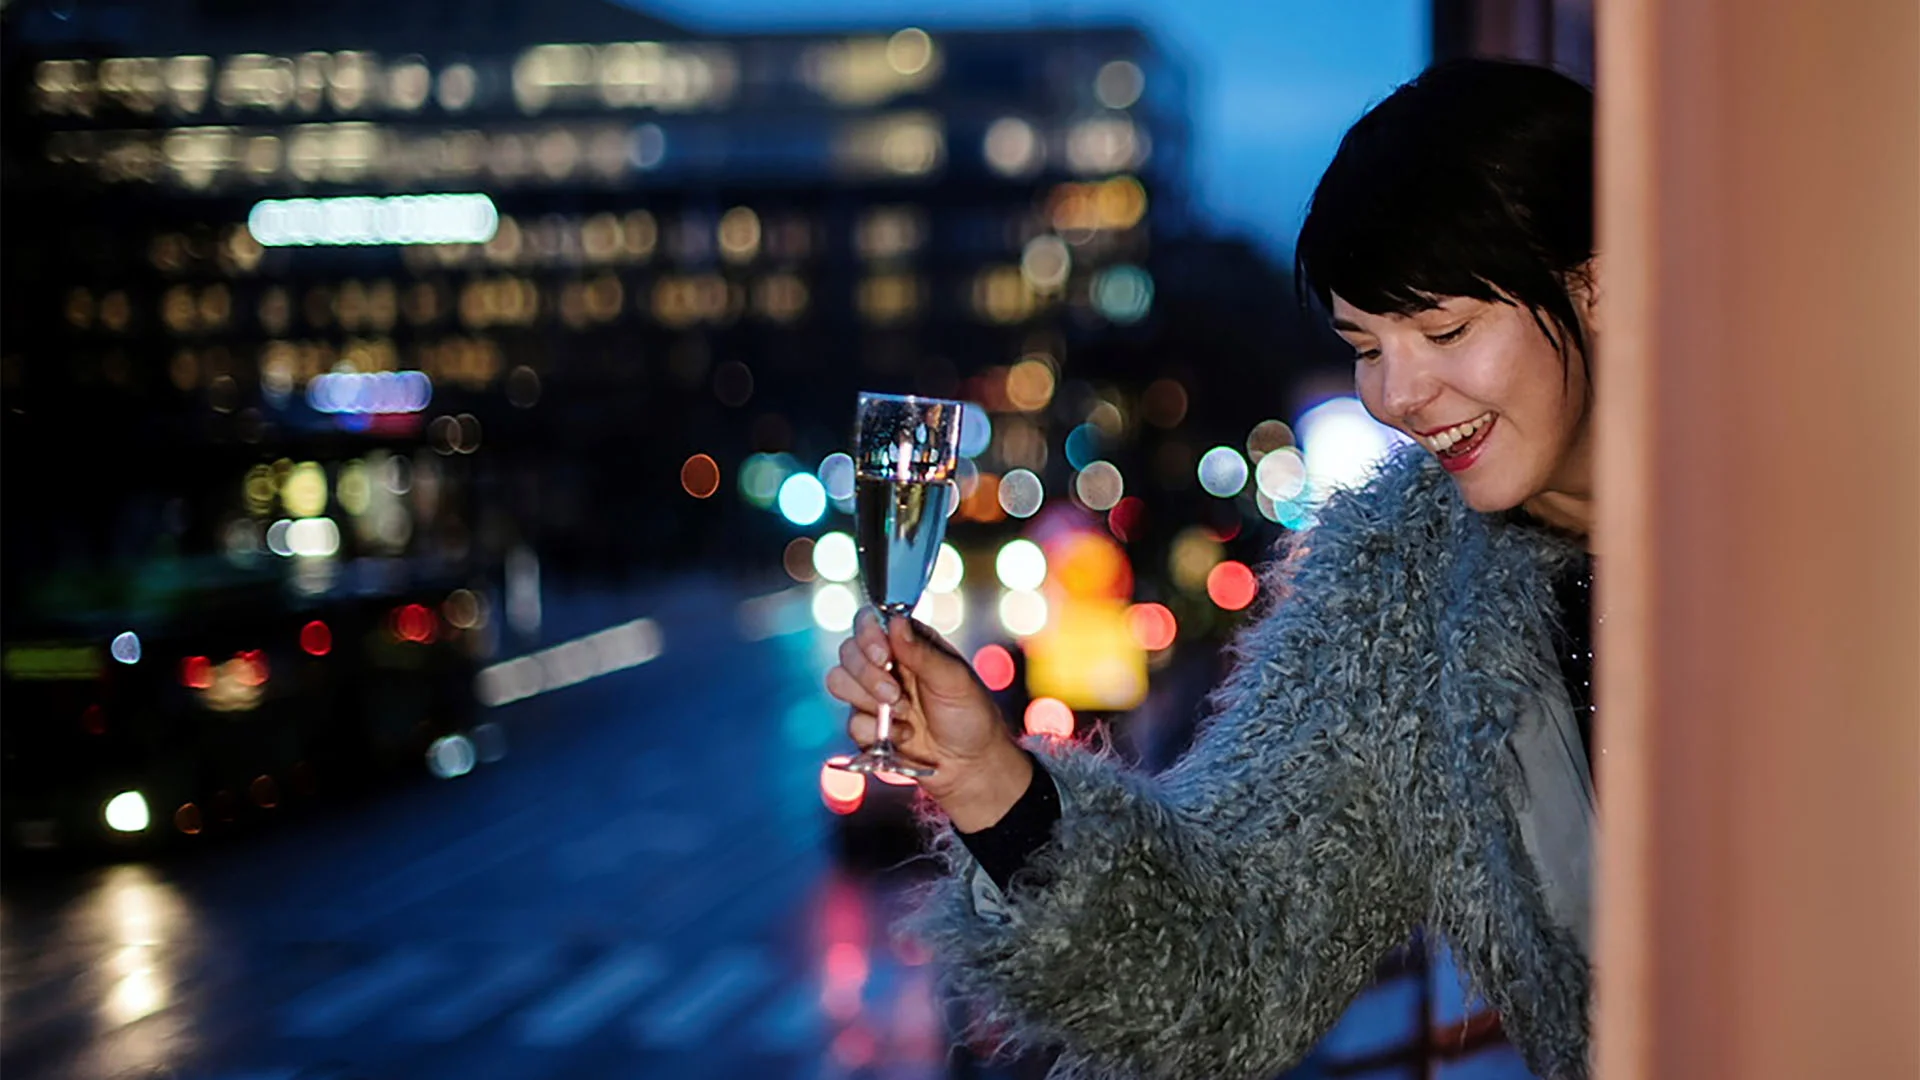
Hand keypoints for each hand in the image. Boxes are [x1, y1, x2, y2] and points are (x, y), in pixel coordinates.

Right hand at [825, 609, 1032, 829]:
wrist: (970, 766)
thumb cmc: (971, 716)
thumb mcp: (954, 679)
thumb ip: (922, 652)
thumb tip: (895, 621)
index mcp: (909, 643)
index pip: (869, 622)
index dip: (867, 636)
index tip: (883, 656)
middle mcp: (887, 664)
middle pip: (847, 651)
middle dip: (867, 675)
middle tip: (896, 694)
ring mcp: (873, 695)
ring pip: (839, 681)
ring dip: (869, 701)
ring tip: (905, 714)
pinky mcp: (867, 725)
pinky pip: (851, 722)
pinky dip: (876, 732)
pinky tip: (904, 735)